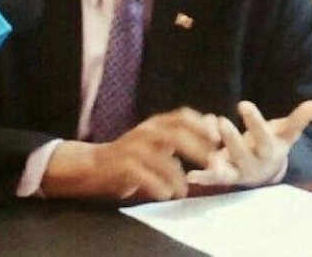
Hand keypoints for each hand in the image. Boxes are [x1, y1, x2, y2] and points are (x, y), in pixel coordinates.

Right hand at [41, 107, 219, 200]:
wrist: (94, 165)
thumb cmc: (131, 155)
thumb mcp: (157, 141)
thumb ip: (181, 135)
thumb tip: (211, 121)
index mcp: (154, 124)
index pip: (181, 116)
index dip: (201, 125)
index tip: (217, 140)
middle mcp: (144, 132)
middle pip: (174, 134)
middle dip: (196, 149)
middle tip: (212, 166)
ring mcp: (132, 148)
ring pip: (160, 158)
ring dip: (176, 175)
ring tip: (183, 191)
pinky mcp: (122, 165)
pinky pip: (143, 175)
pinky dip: (157, 186)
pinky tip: (165, 195)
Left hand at [186, 100, 311, 187]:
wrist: (266, 171)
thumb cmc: (273, 144)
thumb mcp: (286, 132)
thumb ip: (298, 119)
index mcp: (269, 150)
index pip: (263, 136)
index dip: (254, 121)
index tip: (244, 103)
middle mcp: (253, 164)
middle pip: (242, 153)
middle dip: (231, 139)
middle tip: (220, 121)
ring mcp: (238, 173)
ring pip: (227, 168)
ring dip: (216, 161)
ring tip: (208, 152)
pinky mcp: (223, 177)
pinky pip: (213, 179)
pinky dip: (203, 179)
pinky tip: (192, 176)